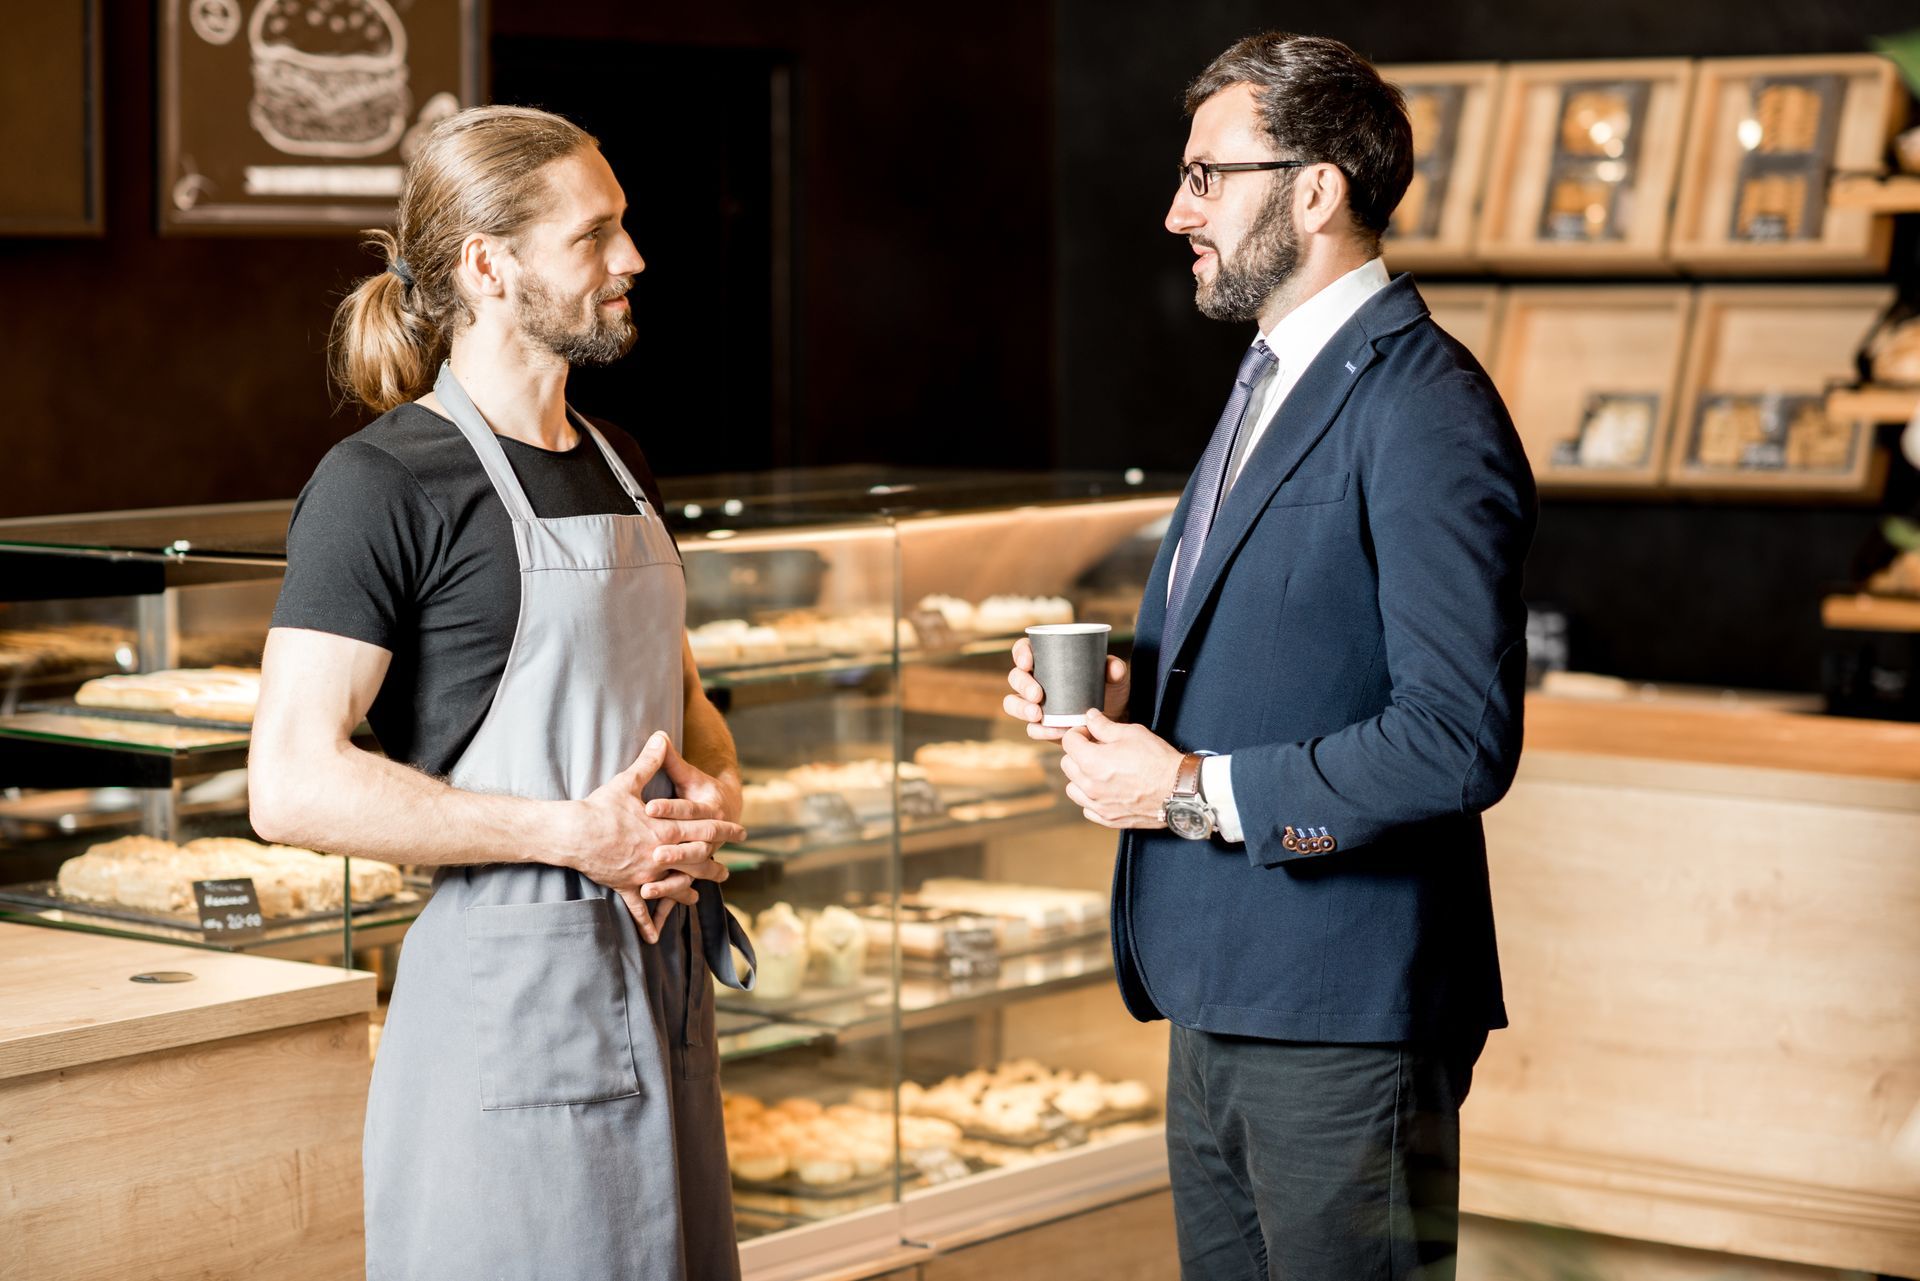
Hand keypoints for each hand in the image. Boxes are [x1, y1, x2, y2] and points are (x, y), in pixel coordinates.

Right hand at [574, 732, 744, 943]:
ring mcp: (644, 873)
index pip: (703, 829)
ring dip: (687, 891)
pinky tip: (652, 937)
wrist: (573, 833)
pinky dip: (646, 921)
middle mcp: (660, 854)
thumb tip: (662, 735)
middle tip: (728, 871)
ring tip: (699, 897)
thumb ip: (650, 761)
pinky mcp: (626, 886)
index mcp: (666, 829)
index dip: (724, 830)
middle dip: (713, 865)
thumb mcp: (628, 782)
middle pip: (696, 861)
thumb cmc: (600, 807)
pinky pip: (638, 907)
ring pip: (673, 885)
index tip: (741, 831)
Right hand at [1004, 636, 1131, 741]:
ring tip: (1037, 715)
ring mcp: (1035, 704)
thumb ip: (1116, 669)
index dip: (1021, 653)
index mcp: (1047, 660)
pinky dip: (1040, 730)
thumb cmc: (1110, 691)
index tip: (1028, 662)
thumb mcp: (1116, 678)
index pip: (1024, 650)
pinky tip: (1055, 731)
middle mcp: (1036, 680)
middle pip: (1016, 677)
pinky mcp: (1041, 726)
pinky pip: (1032, 728)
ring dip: (1021, 709)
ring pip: (1013, 703)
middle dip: (1022, 685)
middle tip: (1038, 695)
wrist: (1113, 722)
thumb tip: (1113, 667)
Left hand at [1058, 708, 1179, 828]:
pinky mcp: (1108, 818)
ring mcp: (1098, 805)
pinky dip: (1091, 798)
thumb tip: (1090, 717)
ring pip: (1072, 788)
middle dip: (1078, 753)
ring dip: (1080, 777)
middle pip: (1067, 764)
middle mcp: (1090, 786)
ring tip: (1099, 770)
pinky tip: (1105, 789)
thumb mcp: (1131, 733)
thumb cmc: (1157, 760)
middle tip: (1096, 749)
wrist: (1178, 789)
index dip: (1079, 732)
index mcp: (1092, 762)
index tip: (1091, 732)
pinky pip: (1087, 808)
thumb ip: (1104, 725)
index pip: (1068, 742)